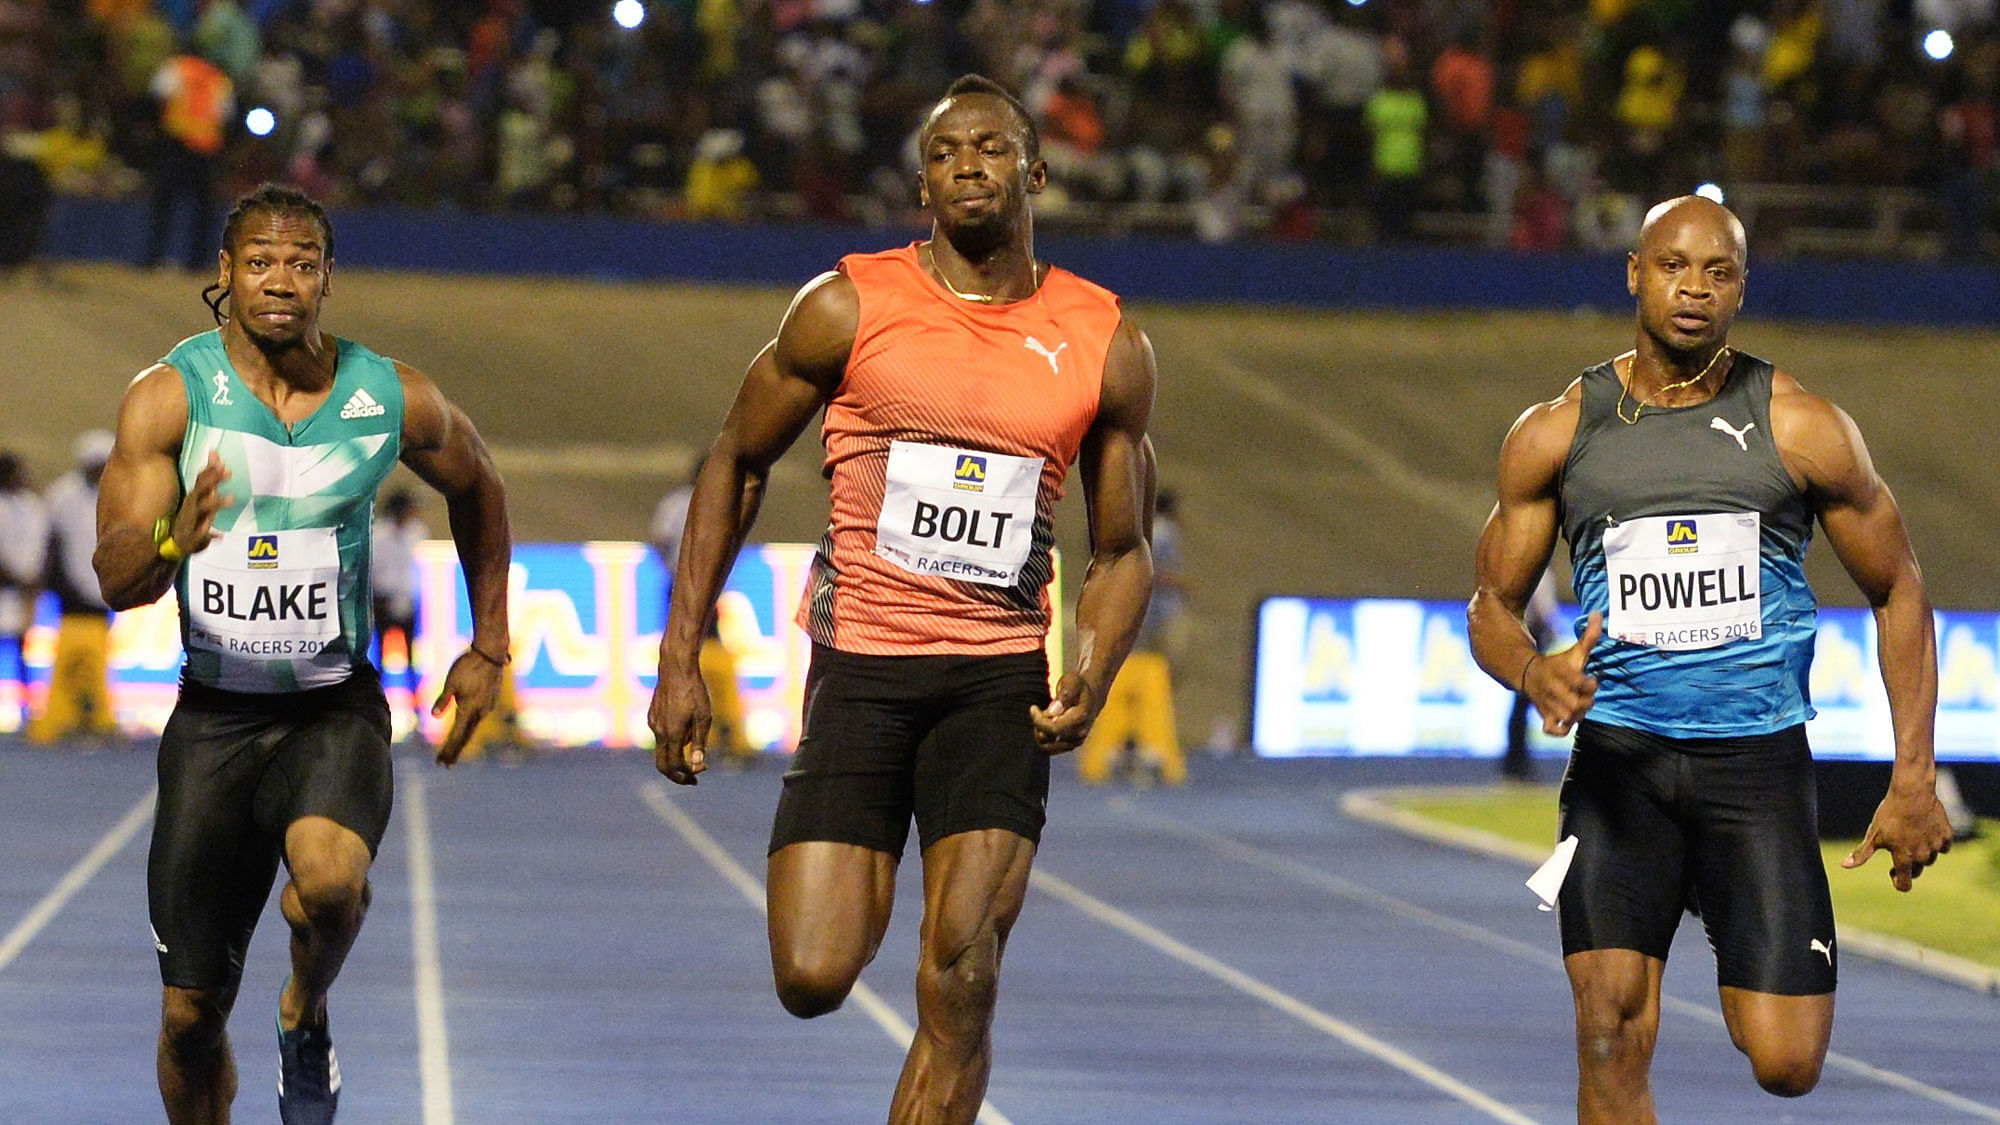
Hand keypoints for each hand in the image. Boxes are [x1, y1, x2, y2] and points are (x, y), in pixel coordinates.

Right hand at [171, 450, 230, 555]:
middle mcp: (191, 505)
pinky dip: (207, 533)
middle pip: (201, 489)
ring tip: (233, 498)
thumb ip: (211, 480)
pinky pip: (200, 533)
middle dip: (213, 479)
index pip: (201, 479)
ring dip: (216, 502)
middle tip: (228, 471)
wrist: (175, 542)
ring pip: (203, 508)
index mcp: (195, 496)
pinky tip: (218, 535)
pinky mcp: (193, 535)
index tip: (220, 458)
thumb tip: (218, 456)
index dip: (210, 468)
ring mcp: (191, 519)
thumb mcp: (203, 497)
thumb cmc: (192, 517)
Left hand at [430, 649, 502, 765]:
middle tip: (445, 765)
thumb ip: (443, 699)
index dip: (448, 750)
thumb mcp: (451, 681)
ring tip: (453, 750)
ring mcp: (487, 707)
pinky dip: (469, 728)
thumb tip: (433, 716)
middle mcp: (480, 711)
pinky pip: (478, 719)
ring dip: (462, 740)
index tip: (441, 763)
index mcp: (469, 708)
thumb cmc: (468, 665)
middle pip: (466, 736)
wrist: (492, 652)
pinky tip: (465, 728)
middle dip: (455, 751)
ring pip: (473, 728)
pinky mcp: (490, 700)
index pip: (456, 735)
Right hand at [649, 660, 711, 784]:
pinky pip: (661, 735)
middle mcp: (658, 731)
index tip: (702, 770)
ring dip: (678, 754)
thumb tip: (698, 764)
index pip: (674, 766)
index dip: (687, 774)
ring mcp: (653, 723)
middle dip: (677, 774)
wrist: (676, 668)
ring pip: (663, 749)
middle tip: (693, 777)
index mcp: (672, 734)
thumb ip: (699, 742)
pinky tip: (687, 725)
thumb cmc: (694, 691)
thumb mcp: (704, 718)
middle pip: (662, 764)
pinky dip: (673, 740)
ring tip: (696, 736)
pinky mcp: (652, 716)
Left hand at [1030, 673, 1095, 754]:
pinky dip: (1045, 738)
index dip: (1038, 720)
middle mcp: (1080, 733)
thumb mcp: (1072, 682)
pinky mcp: (1071, 745)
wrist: (1091, 696)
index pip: (1053, 729)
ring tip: (1043, 718)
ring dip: (1040, 732)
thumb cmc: (1078, 686)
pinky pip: (1050, 749)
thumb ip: (1064, 696)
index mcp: (1080, 718)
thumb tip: (1053, 712)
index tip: (1033, 707)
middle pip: (1047, 738)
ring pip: (1046, 747)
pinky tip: (1046, 725)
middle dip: (1039, 725)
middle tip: (1040, 711)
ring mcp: (1076, 742)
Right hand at [1527, 612, 1601, 736]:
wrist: (1528, 674)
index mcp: (1562, 673)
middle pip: (1574, 705)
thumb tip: (1599, 613)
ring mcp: (1548, 704)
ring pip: (1566, 718)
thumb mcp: (1574, 650)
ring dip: (1577, 716)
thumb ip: (1589, 635)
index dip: (1588, 684)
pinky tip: (1566, 724)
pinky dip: (1559, 731)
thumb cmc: (1559, 663)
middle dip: (1585, 704)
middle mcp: (1554, 690)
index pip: (1577, 682)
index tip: (1591, 680)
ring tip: (1579, 709)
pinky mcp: (1544, 716)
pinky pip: (1550, 730)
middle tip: (1587, 698)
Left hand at [1843, 784, 1952, 891]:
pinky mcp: (1947, 836)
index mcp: (1904, 858)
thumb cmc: (1889, 815)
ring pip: (1930, 858)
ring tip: (1911, 836)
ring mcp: (1936, 846)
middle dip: (1909, 866)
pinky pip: (1943, 846)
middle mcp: (1922, 856)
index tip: (1892, 873)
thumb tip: (1844, 865)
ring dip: (1922, 853)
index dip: (1898, 882)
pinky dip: (1935, 842)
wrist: (1912, 793)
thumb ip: (1861, 854)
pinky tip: (1926, 831)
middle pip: (1917, 871)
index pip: (1904, 884)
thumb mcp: (1873, 834)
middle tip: (1900, 849)